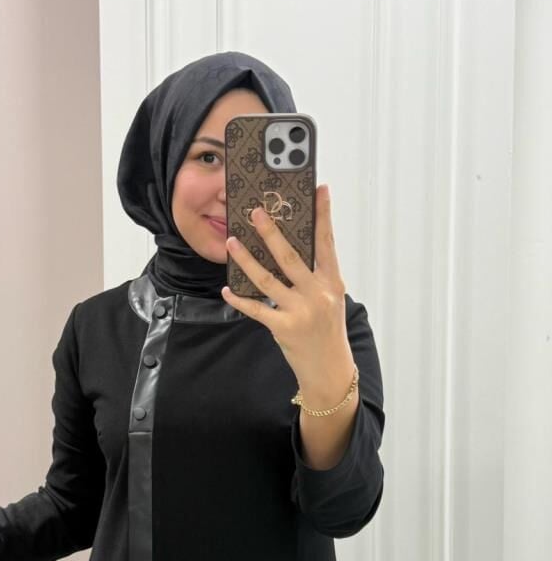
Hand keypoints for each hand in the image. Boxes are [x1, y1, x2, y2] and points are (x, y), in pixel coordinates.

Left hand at [221, 184, 352, 396]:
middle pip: (290, 256)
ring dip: (247, 259)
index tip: (319, 191)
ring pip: (267, 279)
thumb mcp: (330, 298)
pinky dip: (239, 298)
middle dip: (271, 232)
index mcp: (332, 282)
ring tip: (232, 242)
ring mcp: (300, 311)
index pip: (326, 242)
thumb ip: (315, 274)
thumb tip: (291, 246)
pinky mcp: (283, 327)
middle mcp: (318, 294)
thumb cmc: (327, 329)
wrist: (329, 369)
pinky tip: (227, 288)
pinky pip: (256, 308)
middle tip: (256, 212)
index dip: (323, 215)